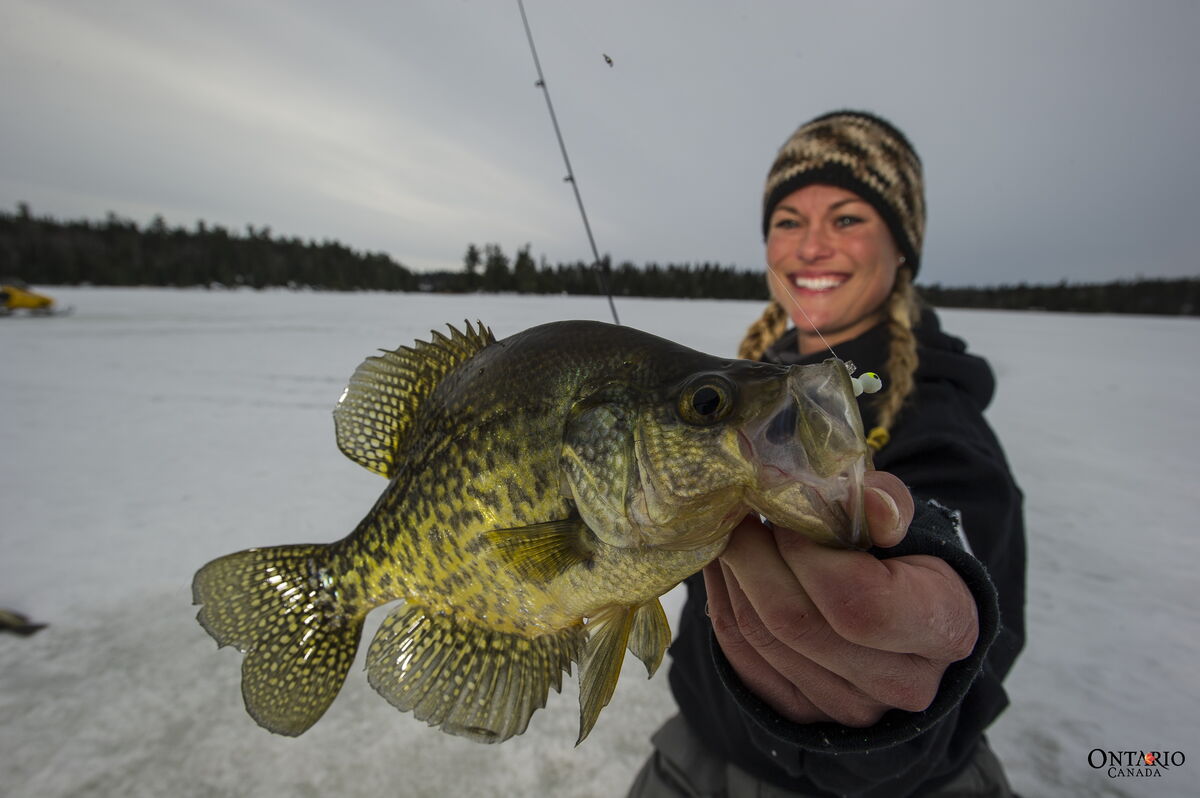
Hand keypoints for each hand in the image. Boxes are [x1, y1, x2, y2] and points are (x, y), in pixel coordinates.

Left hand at [704, 471, 978, 725]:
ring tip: (731, 533)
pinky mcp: (802, 712)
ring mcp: (850, 707)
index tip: (786, 514)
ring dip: (733, 576)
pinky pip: (741, 655)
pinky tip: (726, 568)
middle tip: (741, 513)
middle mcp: (903, 683)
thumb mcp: (907, 524)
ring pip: (760, 637)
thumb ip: (887, 503)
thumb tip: (871, 501)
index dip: (808, 554)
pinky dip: (724, 603)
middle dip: (755, 557)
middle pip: (797, 623)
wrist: (896, 621)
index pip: (860, 603)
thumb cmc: (901, 561)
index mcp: (944, 627)